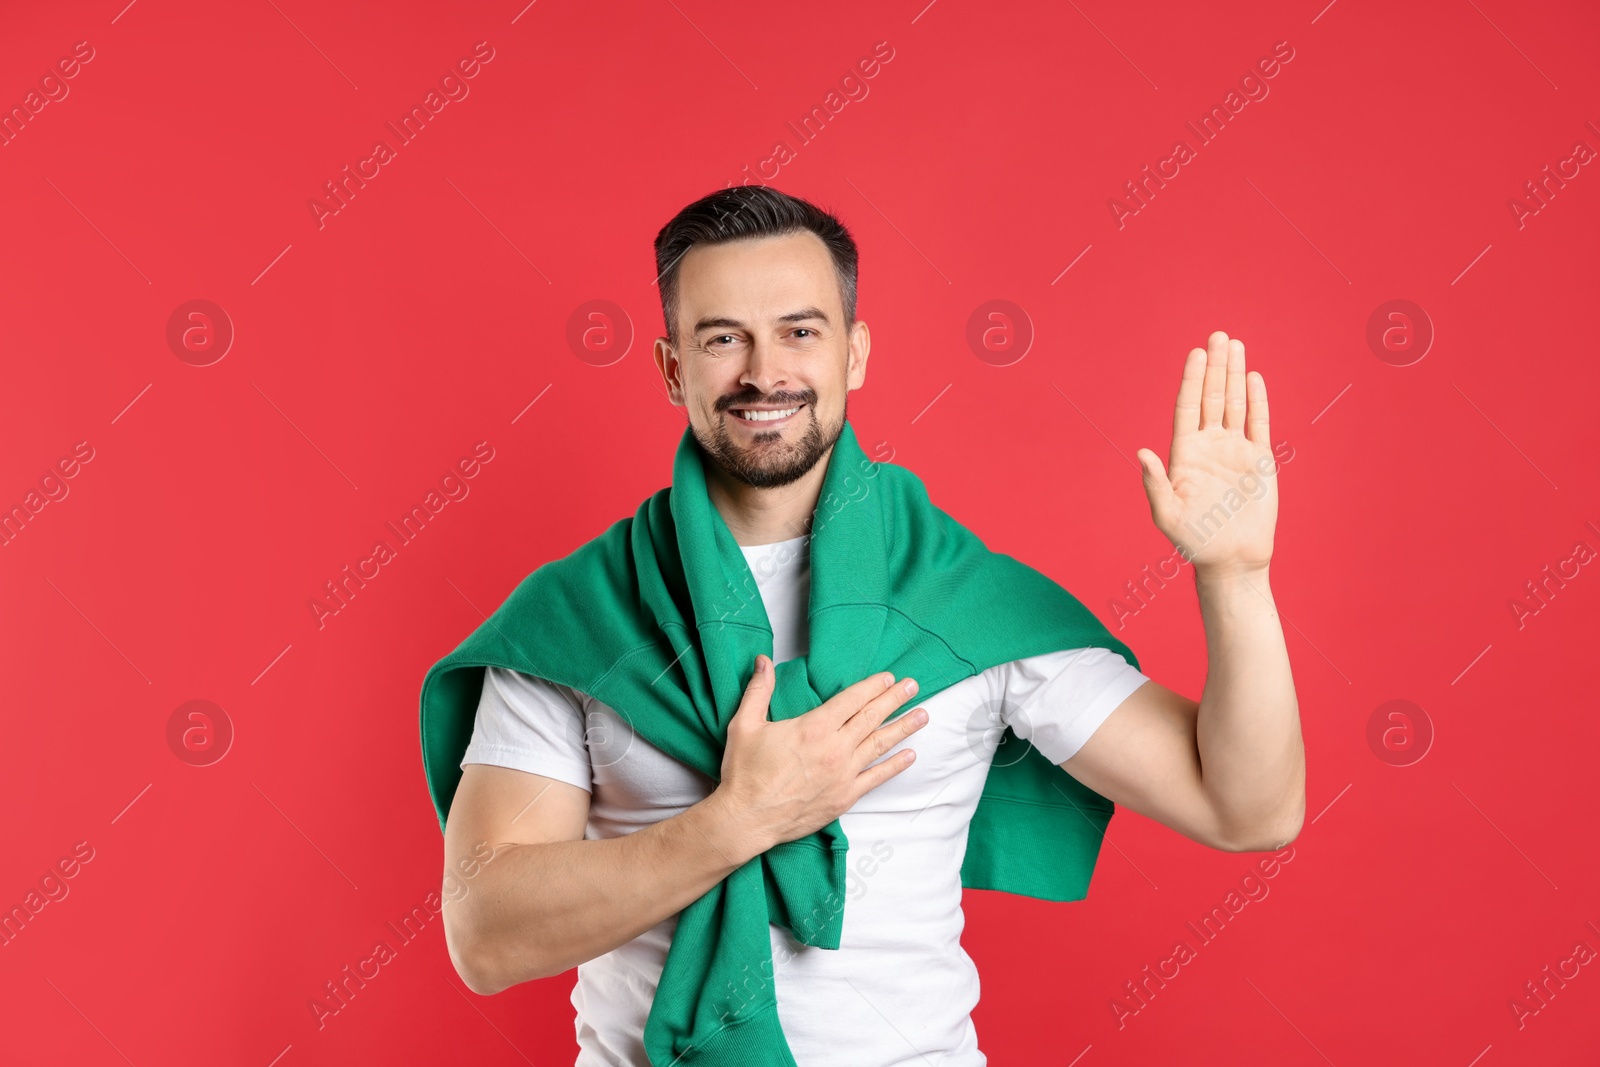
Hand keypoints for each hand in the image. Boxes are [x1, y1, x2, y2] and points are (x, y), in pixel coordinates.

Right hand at [712, 655, 927, 853]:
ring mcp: (843, 774)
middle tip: (913, 686)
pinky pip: (876, 778)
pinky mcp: (845, 797)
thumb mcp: (745, 724)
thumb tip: (763, 661)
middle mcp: (834, 749)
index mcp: (813, 728)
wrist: (747, 819)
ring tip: (923, 715)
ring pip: (880, 745)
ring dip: (903, 728)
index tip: (888, 678)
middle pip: (871, 718)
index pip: (851, 700)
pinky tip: (910, 755)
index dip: (872, 687)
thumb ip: (759, 690)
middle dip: (895, 699)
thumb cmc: (745, 773)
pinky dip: (895, 766)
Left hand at [1135, 331, 1277, 577]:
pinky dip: (1257, 401)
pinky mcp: (1259, 461)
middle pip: (1212, 398)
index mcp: (1185, 455)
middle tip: (1218, 335)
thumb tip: (1141, 452)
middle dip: (1215, 367)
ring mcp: (1235, 452)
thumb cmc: (1194, 541)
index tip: (1196, 353)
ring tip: (1236, 345)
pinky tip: (1254, 379)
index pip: (1188, 408)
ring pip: (1235, 404)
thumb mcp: (1167, 514)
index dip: (1192, 380)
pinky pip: (1258, 424)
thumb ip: (1155, 482)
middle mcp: (1209, 447)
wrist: (1232, 560)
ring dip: (1235, 375)